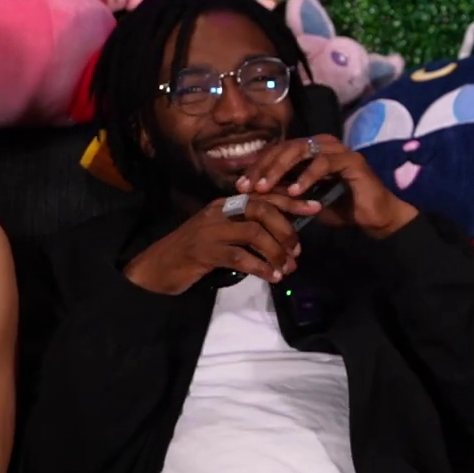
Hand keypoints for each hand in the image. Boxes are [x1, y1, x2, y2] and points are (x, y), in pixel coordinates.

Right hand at [123, 191, 315, 293]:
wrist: (158, 266)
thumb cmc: (192, 252)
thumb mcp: (220, 234)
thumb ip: (245, 229)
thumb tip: (281, 235)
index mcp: (224, 203)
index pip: (263, 194)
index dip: (291, 200)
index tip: (315, 206)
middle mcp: (219, 211)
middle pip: (261, 209)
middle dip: (286, 228)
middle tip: (298, 250)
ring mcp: (210, 230)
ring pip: (254, 232)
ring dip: (276, 251)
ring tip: (286, 268)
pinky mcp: (204, 251)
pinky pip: (240, 256)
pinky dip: (260, 267)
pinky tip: (271, 277)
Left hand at [239, 134, 418, 238]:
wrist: (373, 218)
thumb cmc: (339, 208)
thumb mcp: (303, 201)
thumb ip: (283, 192)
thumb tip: (254, 194)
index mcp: (310, 149)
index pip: (277, 151)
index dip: (257, 166)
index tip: (240, 186)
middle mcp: (322, 143)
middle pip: (285, 147)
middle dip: (263, 167)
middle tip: (248, 186)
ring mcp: (337, 149)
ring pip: (300, 150)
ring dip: (279, 169)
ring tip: (265, 188)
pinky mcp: (351, 159)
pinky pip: (323, 163)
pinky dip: (306, 177)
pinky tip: (294, 192)